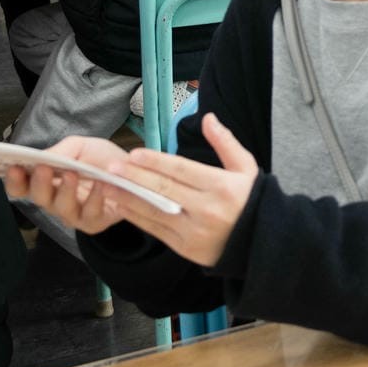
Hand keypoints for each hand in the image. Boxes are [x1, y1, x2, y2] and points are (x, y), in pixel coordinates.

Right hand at [2, 136, 132, 235]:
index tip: (13, 167)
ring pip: (61, 207)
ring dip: (65, 190)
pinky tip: (99, 184)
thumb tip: (42, 158)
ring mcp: (73, 214)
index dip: (14, 180)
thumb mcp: (81, 147)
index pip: (21, 186)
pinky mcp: (93, 223)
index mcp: (47, 182)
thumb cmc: (102, 159)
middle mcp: (55, 201)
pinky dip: (94, 198)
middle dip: (39, 183)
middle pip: (38, 198)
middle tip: (43, 168)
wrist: (134, 171)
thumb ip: (61, 151)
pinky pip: (89, 214)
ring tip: (72, 174)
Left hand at [97, 113, 259, 267]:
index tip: (134, 154)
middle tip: (111, 167)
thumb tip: (208, 118)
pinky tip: (121, 205)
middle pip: (163, 189)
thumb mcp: (246, 168)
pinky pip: (155, 229)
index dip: (156, 162)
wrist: (260, 243)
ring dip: (128, 197)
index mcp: (221, 186)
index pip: (181, 170)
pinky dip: (136, 216)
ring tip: (107, 185)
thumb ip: (226, 143)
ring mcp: (193, 231)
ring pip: (154, 210)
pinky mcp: (184, 247)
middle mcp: (205, 209)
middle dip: (134, 177)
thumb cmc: (251, 200)